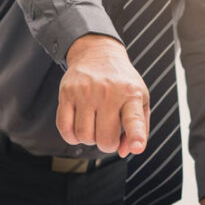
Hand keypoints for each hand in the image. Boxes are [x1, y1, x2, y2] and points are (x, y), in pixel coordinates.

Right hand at [57, 35, 149, 156]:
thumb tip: (125, 151)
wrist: (98, 53)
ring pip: (84, 137)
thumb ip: (140, 128)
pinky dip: (72, 136)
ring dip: (90, 139)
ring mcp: (86, 92)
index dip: (135, 136)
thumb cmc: (122, 82)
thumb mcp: (140, 99)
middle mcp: (108, 93)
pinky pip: (65, 129)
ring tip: (95, 125)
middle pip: (105, 139)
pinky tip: (79, 127)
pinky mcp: (67, 93)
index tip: (136, 146)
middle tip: (110, 133)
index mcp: (131, 94)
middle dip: (108, 144)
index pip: (134, 119)